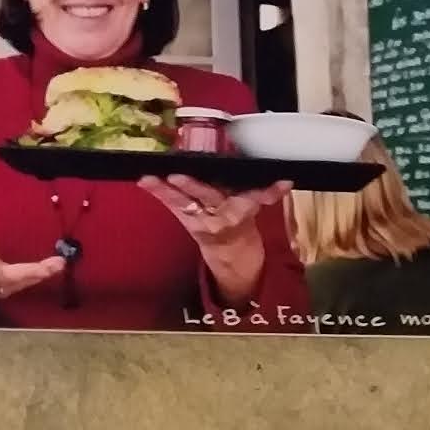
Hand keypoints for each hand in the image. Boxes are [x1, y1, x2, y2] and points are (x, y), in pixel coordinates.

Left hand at [138, 174, 291, 247]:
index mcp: (242, 211)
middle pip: (208, 197)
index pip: (250, 198)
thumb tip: (286, 181)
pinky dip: (157, 192)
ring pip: (183, 201)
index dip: (256, 191)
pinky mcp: (185, 220)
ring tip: (149, 178)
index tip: (255, 183)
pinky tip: (143, 180)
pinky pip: (171, 204)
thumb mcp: (256, 208)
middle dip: (193, 186)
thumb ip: (266, 194)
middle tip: (178, 175)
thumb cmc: (242, 220)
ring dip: (166, 190)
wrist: (231, 253)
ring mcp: (200, 219)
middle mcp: (220, 216)